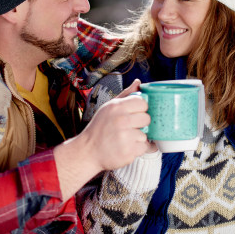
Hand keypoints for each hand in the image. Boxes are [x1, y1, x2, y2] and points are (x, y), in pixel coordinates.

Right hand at [54, 79, 152, 199]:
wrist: (88, 151)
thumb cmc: (99, 128)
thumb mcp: (108, 108)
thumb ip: (125, 95)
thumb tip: (138, 82)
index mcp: (116, 107)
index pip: (142, 102)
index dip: (141, 109)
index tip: (135, 114)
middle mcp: (121, 120)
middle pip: (147, 118)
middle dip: (141, 124)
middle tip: (129, 128)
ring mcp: (125, 137)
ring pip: (145, 134)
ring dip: (138, 138)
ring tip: (125, 139)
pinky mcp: (128, 151)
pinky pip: (144, 147)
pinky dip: (138, 149)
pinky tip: (126, 148)